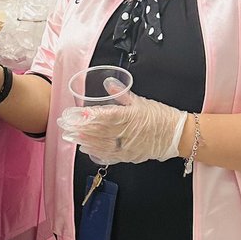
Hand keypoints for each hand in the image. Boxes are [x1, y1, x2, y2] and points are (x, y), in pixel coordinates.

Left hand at [58, 80, 186, 164]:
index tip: (72, 114)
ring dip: (83, 140)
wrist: (177, 136)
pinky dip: (96, 153)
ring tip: (70, 136)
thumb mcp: (141, 101)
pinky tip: (86, 149)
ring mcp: (125, 147)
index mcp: (128, 117)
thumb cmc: (160, 117)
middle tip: (64, 125)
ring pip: (99, 144)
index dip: (84, 116)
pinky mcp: (128, 156)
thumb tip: (109, 83)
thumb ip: (122, 94)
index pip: (101, 117)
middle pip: (96, 131)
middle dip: (78, 128)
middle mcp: (124, 133)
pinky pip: (109, 156)